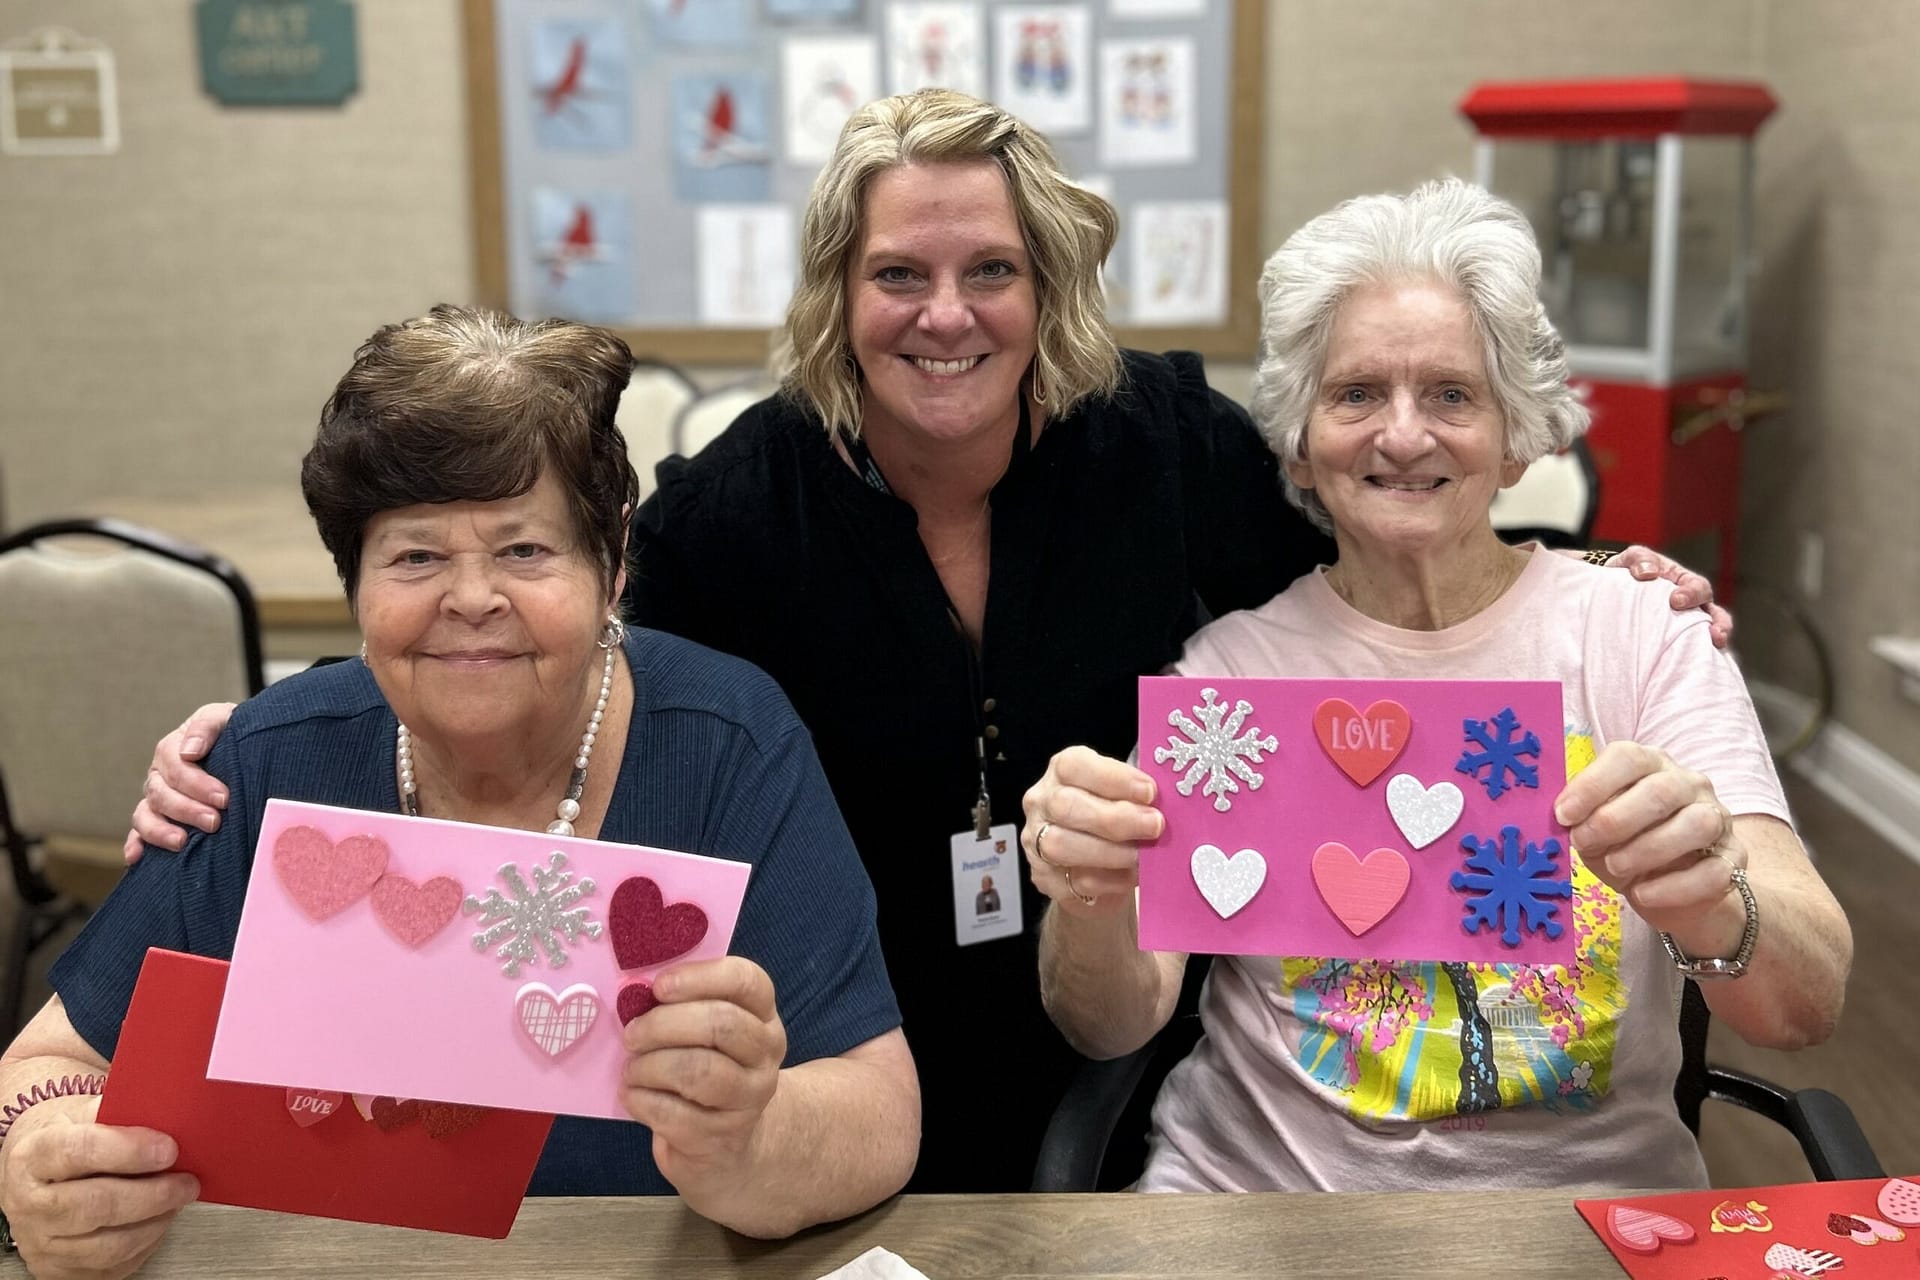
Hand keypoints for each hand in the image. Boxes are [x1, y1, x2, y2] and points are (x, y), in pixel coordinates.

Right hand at [0, 1098, 198, 1279]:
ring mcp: (41, 1242)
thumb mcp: (81, 1114)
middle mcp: (29, 1204)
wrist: (32, 1176)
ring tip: (177, 1200)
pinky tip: (158, 1222)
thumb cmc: (65, 1141)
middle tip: (186, 1182)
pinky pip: (110, 1267)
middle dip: (152, 1194)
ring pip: (106, 1245)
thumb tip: (168, 1113)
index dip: (128, 1151)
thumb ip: (119, 1112)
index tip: (168, 1149)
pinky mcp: (57, 1270)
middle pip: (95, 1205)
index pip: (78, 1152)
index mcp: (32, 1157)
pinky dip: (144, 1245)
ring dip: (154, 1222)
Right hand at [123, 703, 234, 862]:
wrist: (239, 746)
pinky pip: (138, 832)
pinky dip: (134, 844)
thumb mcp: (222, 718)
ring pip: (145, 815)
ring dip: (160, 830)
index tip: (224, 798)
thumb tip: (190, 752)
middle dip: (187, 810)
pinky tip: (136, 857)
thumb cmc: (231, 732)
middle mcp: (159, 775)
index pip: (176, 768)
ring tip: (181, 842)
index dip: (198, 784)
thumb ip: (206, 727)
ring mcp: (155, 798)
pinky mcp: (156, 818)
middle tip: (214, 822)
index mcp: (172, 749)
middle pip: (161, 795)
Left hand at [621, 958, 784, 1192]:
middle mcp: (765, 1054)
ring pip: (700, 1070)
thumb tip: (635, 992)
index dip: (699, 977)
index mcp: (763, 1015)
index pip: (746, 981)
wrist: (727, 1143)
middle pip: (721, 1024)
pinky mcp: (722, 1137)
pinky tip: (632, 1095)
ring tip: (631, 1069)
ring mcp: (749, 1099)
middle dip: (663, 1025)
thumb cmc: (706, 1069)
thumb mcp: (706, 1033)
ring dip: (651, 1066)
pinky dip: (642, 1100)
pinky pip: (675, 1114)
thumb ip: (683, 1006)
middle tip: (631, 1034)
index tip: (658, 986)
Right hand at [1021, 746, 1162, 916]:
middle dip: (1116, 818)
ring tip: (1143, 856)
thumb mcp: (1122, 793)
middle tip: (1155, 826)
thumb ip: (1137, 792)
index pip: (1074, 766)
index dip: (1113, 778)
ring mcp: (1035, 840)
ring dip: (1110, 852)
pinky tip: (1132, 876)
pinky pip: (1072, 881)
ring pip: (1061, 845)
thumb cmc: (1113, 817)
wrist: (1093, 866)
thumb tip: (1172, 799)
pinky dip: (1109, 880)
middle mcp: (1041, 801)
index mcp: (1061, 770)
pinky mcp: (1042, 877)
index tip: (1150, 792)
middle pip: (1066, 805)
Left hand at [1554, 741, 1745, 941]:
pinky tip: (1642, 894)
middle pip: (1661, 790)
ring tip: (1615, 867)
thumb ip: (1581, 819)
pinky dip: (1674, 886)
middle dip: (1616, 819)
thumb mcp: (1595, 831)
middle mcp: (1689, 784)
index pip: (1627, 757)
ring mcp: (1718, 819)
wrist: (1670, 890)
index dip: (1592, 784)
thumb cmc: (1623, 846)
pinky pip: (1714, 871)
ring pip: (1696, 824)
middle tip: (1583, 843)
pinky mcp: (1734, 859)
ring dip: (1649, 848)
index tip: (1563, 815)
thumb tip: (1559, 817)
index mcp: (1650, 765)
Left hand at [1606, 545, 1733, 649]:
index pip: (1697, 587)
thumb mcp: (1632, 559)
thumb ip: (1640, 559)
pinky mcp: (1676, 644)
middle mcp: (1692, 606)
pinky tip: (1690, 669)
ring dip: (1716, 643)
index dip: (1691, 594)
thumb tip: (1647, 573)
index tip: (1675, 601)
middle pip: (1715, 614)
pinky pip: (1691, 653)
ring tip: (1715, 650)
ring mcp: (1687, 626)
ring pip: (1709, 636)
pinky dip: (1697, 660)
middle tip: (1713, 634)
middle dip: (1719, 624)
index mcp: (1684, 583)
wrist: (1611, 593)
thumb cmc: (1628, 573)